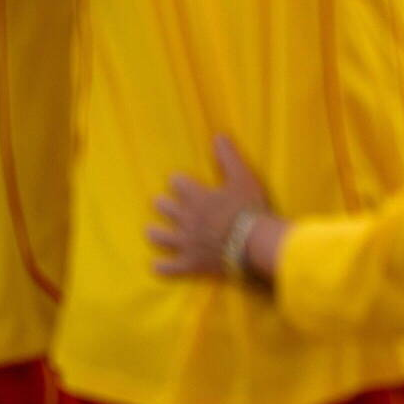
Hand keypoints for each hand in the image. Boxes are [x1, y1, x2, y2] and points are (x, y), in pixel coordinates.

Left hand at [150, 136, 283, 284]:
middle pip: (166, 209)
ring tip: (150, 231)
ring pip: (162, 237)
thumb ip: (229, 157)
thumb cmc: (249, 208)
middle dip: (163, 205)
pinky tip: (156, 266)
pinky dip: (163, 267)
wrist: (253, 243)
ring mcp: (187, 243)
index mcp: (197, 197)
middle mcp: (187, 220)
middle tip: (159, 203)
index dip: (178, 182)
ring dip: (155, 233)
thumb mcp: (242, 177)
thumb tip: (218, 136)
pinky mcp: (192, 263)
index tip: (176, 181)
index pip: (179, 185)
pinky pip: (172, 267)